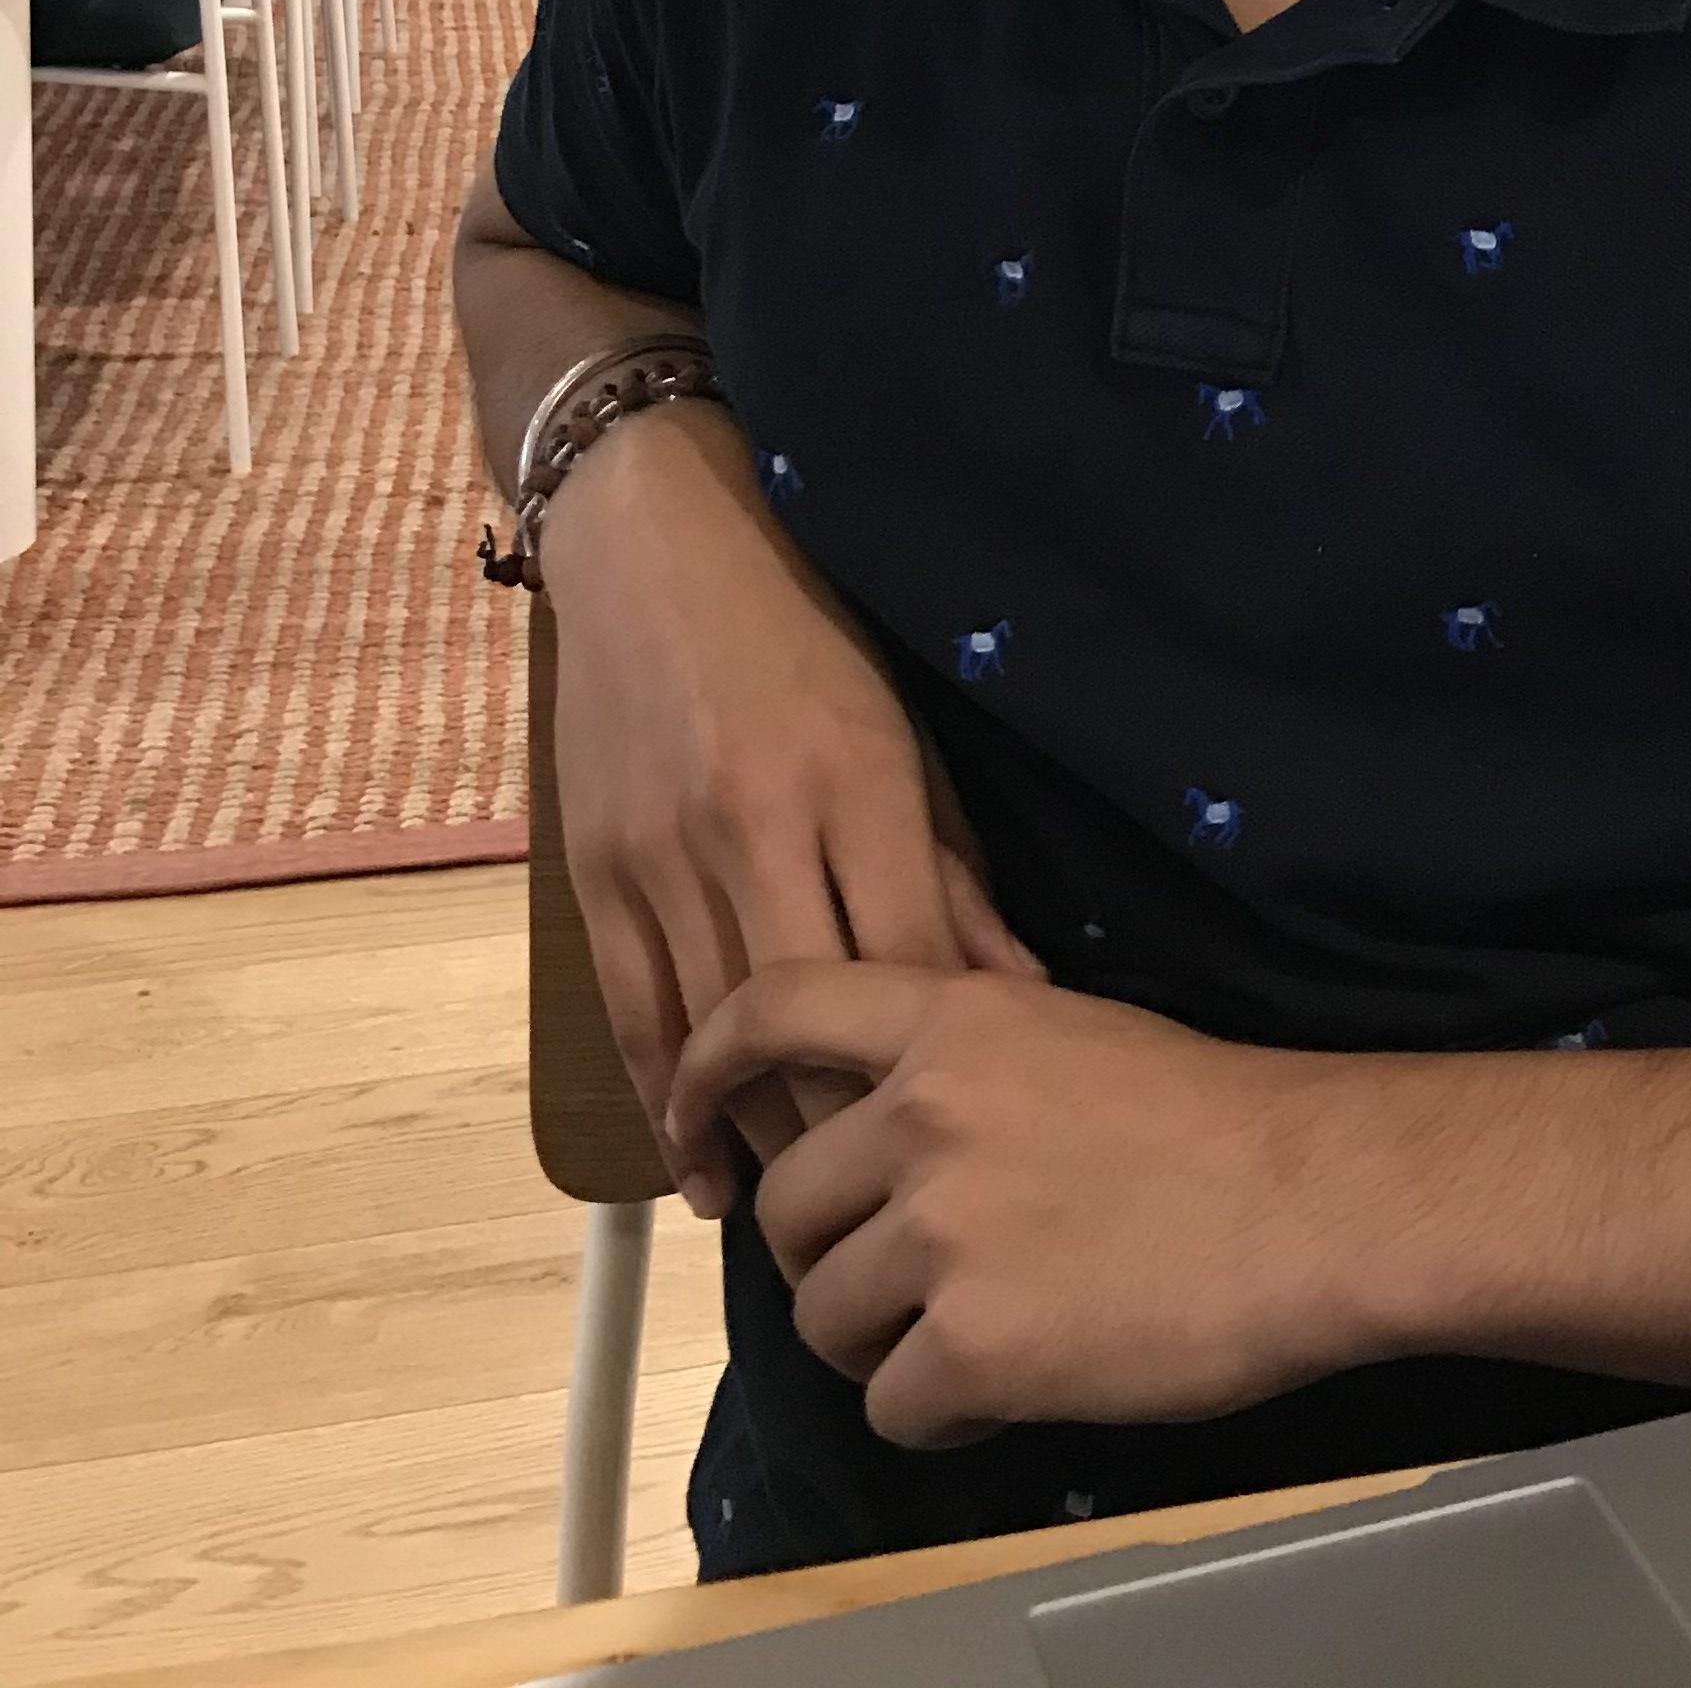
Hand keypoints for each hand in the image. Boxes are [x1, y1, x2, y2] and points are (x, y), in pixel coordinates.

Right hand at [541, 402, 1031, 1211]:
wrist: (654, 551)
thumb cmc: (808, 636)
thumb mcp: (904, 736)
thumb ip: (953, 873)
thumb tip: (1019, 996)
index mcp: (852, 785)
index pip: (905, 960)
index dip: (934, 1065)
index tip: (970, 1137)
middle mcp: (753, 827)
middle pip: (808, 1020)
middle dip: (851, 1124)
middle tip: (896, 1202)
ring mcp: (662, 855)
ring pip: (717, 1035)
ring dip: (763, 1132)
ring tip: (815, 1214)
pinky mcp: (596, 873)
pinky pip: (634, 1018)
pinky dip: (670, 1106)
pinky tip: (706, 1170)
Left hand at [667, 962, 1372, 1444]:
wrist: (1314, 1197)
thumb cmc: (1220, 1114)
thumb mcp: (1072, 1030)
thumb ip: (965, 1056)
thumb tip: (885, 1116)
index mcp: (950, 1023)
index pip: (773, 1007)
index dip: (706, 1067)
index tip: (691, 1125)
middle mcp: (924, 1115)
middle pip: (786, 1207)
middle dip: (826, 1255)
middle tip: (899, 1278)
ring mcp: (941, 1233)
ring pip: (824, 1317)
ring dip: (881, 1343)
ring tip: (969, 1335)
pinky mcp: (973, 1346)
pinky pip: (892, 1406)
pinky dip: (940, 1413)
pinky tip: (1010, 1385)